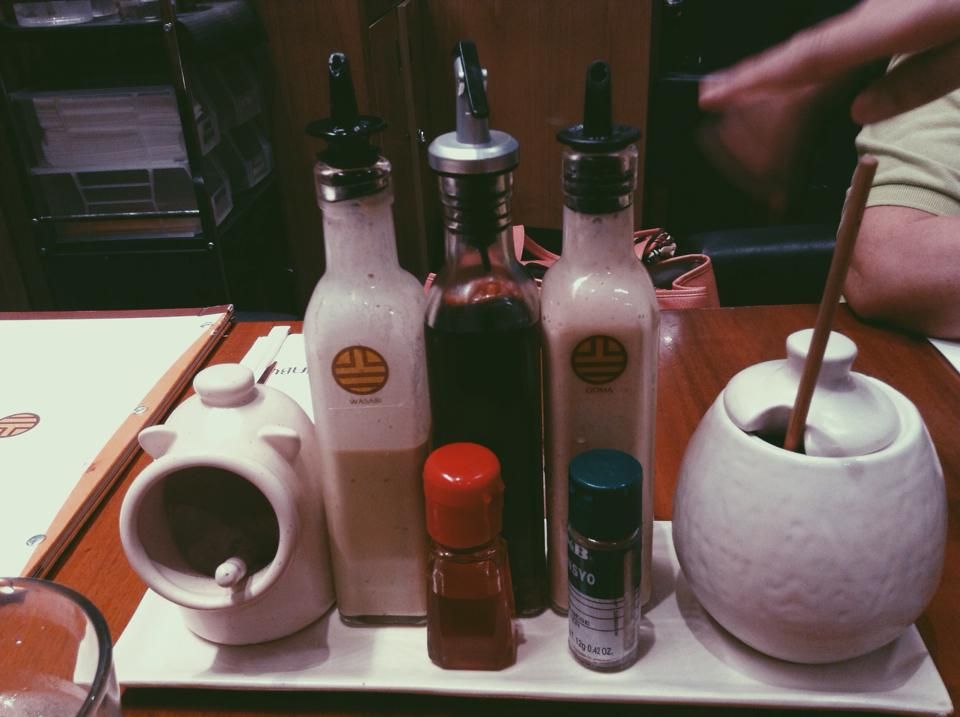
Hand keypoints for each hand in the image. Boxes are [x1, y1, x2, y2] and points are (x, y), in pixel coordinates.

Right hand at [699, 0, 959, 123]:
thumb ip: (921, 80)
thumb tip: (861, 112)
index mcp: (902, 18)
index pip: (812, 56)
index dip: (756, 77)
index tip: (712, 94)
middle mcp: (890, 4)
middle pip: (819, 46)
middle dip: (767, 76)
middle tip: (720, 98)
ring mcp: (892, 3)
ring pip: (844, 39)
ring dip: (805, 67)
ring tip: (760, 90)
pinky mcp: (901, 10)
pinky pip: (870, 35)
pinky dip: (853, 60)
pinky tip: (849, 75)